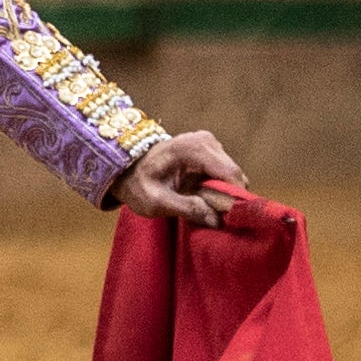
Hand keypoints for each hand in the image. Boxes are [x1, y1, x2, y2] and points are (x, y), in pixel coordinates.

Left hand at [114, 130, 245, 224]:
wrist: (125, 169)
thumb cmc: (137, 184)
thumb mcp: (155, 202)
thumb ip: (187, 208)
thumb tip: (217, 220)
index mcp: (193, 148)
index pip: (230, 173)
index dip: (235, 198)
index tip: (229, 219)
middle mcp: (206, 141)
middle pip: (234, 174)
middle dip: (229, 198)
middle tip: (213, 216)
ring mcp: (209, 143)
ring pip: (232, 176)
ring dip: (223, 194)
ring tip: (203, 206)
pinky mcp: (210, 151)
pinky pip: (225, 174)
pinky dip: (218, 188)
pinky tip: (202, 197)